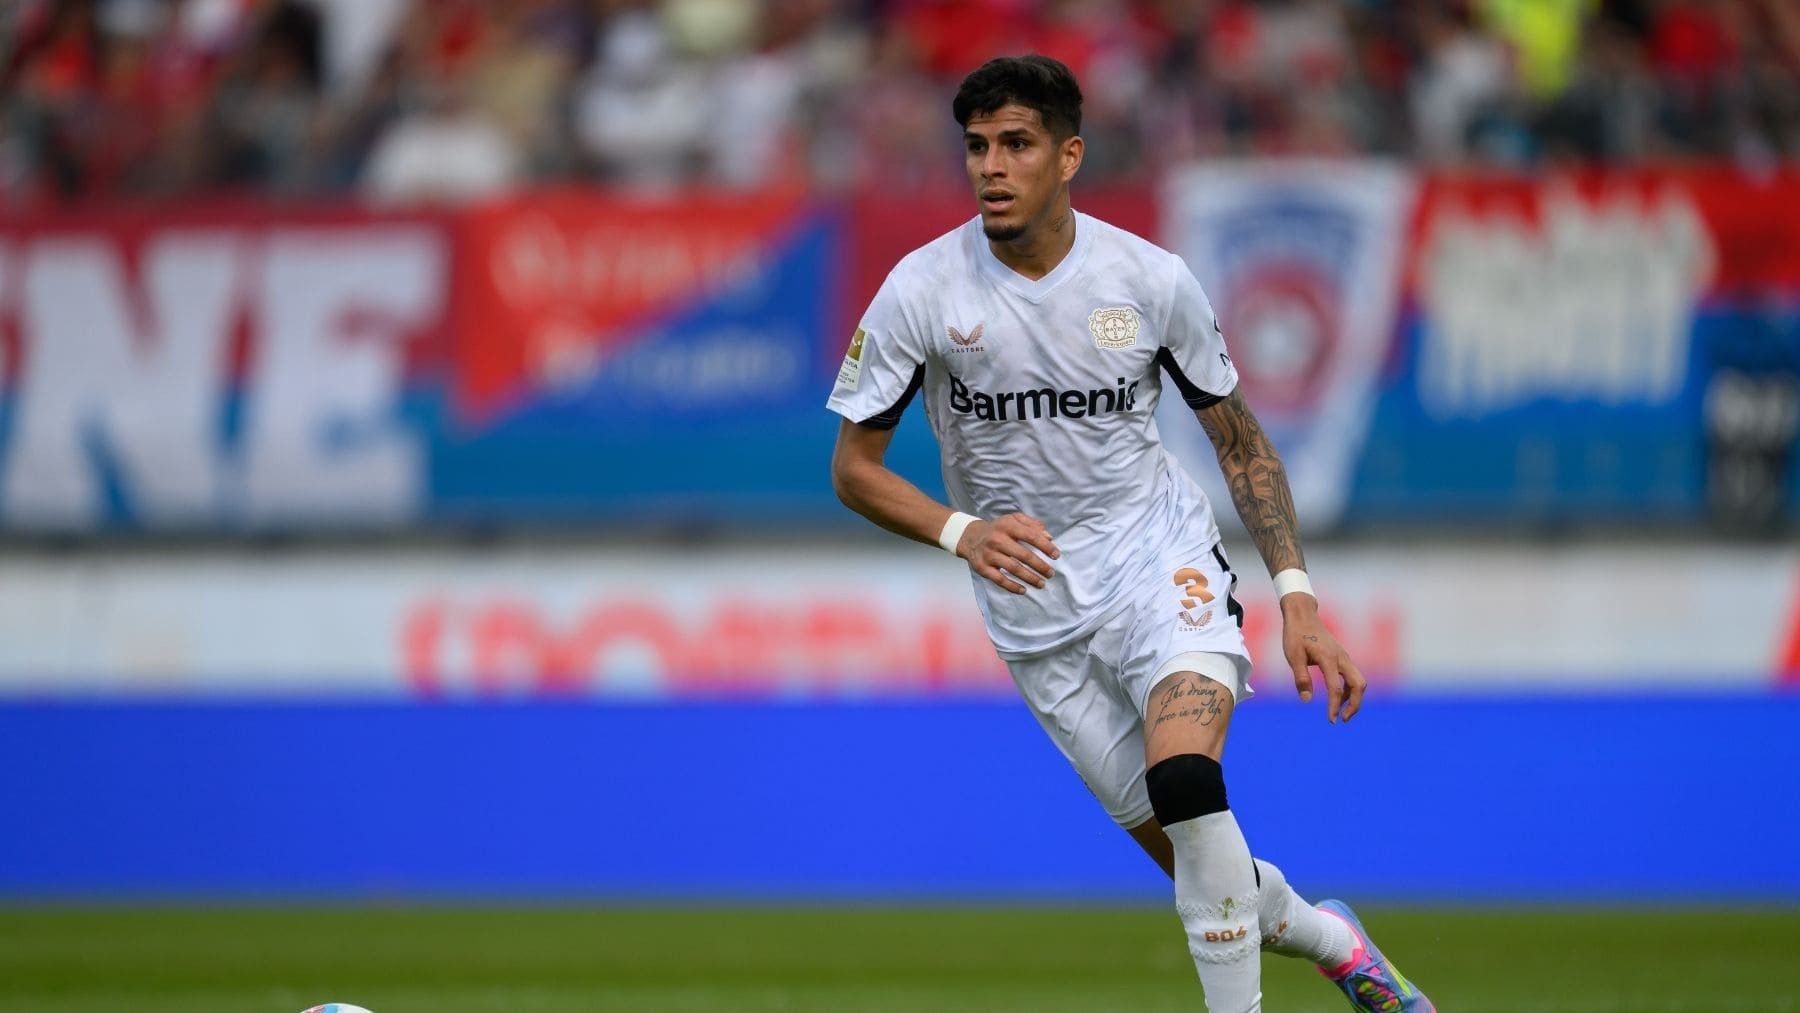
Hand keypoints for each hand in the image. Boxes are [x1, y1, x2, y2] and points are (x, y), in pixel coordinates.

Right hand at [957, 512, 1058, 594]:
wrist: (970, 536)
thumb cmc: (998, 529)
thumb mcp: (1013, 519)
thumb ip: (1032, 525)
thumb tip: (1049, 537)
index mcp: (1007, 526)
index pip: (1031, 536)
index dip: (1045, 546)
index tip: (1056, 555)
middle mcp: (997, 539)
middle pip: (1024, 555)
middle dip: (1040, 566)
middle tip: (1051, 574)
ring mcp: (989, 555)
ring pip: (1013, 569)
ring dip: (1030, 578)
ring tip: (1042, 583)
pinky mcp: (982, 568)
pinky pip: (999, 580)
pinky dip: (1012, 587)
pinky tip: (1024, 590)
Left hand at [1280, 594, 1363, 722]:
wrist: (1303, 615)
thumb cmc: (1295, 635)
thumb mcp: (1293, 656)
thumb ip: (1301, 678)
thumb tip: (1306, 700)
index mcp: (1328, 658)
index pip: (1336, 688)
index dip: (1334, 707)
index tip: (1331, 721)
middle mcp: (1341, 658)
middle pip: (1359, 685)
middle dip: (1355, 705)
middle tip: (1342, 719)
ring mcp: (1344, 657)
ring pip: (1359, 681)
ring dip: (1353, 698)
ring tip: (1338, 712)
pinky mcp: (1343, 657)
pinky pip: (1353, 676)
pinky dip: (1349, 689)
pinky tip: (1337, 696)